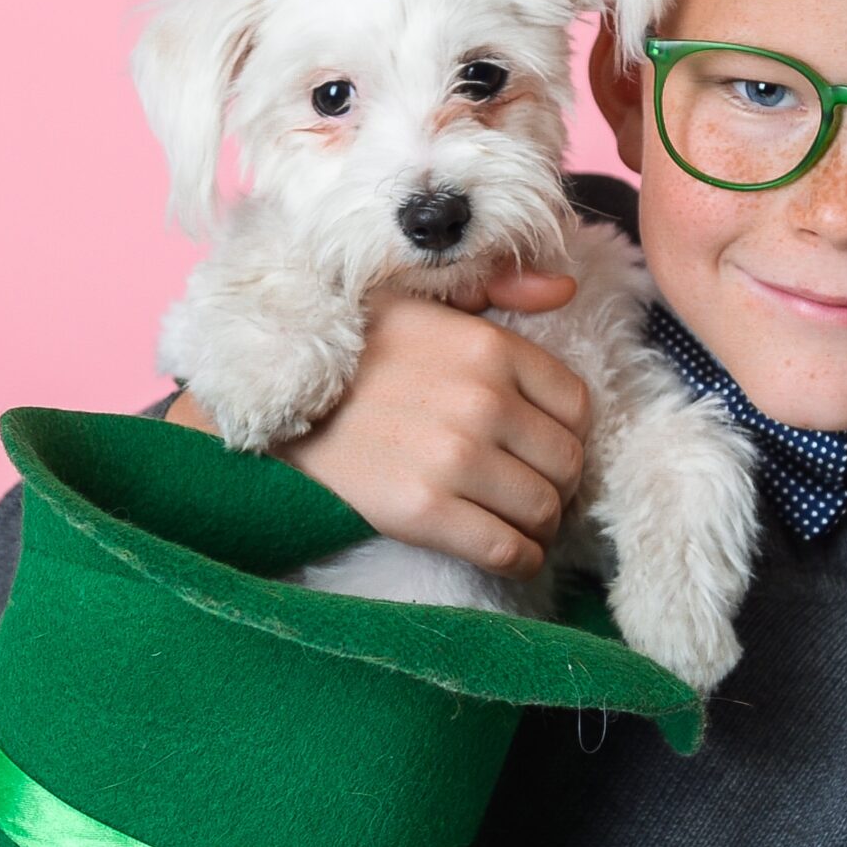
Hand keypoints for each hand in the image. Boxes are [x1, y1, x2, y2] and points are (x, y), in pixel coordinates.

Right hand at [166, 260, 588, 583]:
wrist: (270, 400)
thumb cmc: (350, 348)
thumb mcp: (422, 298)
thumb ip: (497, 288)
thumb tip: (565, 287)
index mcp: (489, 346)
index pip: (577, 406)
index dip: (566, 433)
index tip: (544, 447)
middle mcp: (482, 400)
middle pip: (567, 463)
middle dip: (558, 484)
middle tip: (532, 490)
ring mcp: (455, 458)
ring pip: (543, 510)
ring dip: (539, 525)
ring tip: (518, 523)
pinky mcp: (424, 511)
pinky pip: (507, 550)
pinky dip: (518, 559)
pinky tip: (506, 554)